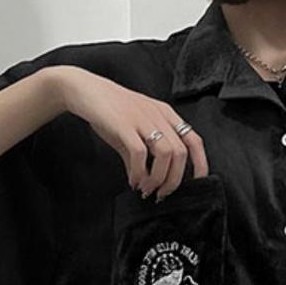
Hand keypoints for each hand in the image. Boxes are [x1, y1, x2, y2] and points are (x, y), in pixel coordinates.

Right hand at [59, 67, 208, 198]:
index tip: (196, 184)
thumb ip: (141, 155)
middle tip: (161, 194)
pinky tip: (133, 181)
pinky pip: (140, 153)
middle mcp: (158, 115)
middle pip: (181, 152)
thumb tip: (143, 182)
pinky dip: (139, 172)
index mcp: (165, 114)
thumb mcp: (131, 131)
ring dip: (158, 178)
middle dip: (174, 180)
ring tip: (146, 189)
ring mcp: (142, 119)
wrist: (85, 90)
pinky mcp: (124, 124)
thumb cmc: (109, 110)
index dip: (200, 164)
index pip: (194, 140)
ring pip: (166, 153)